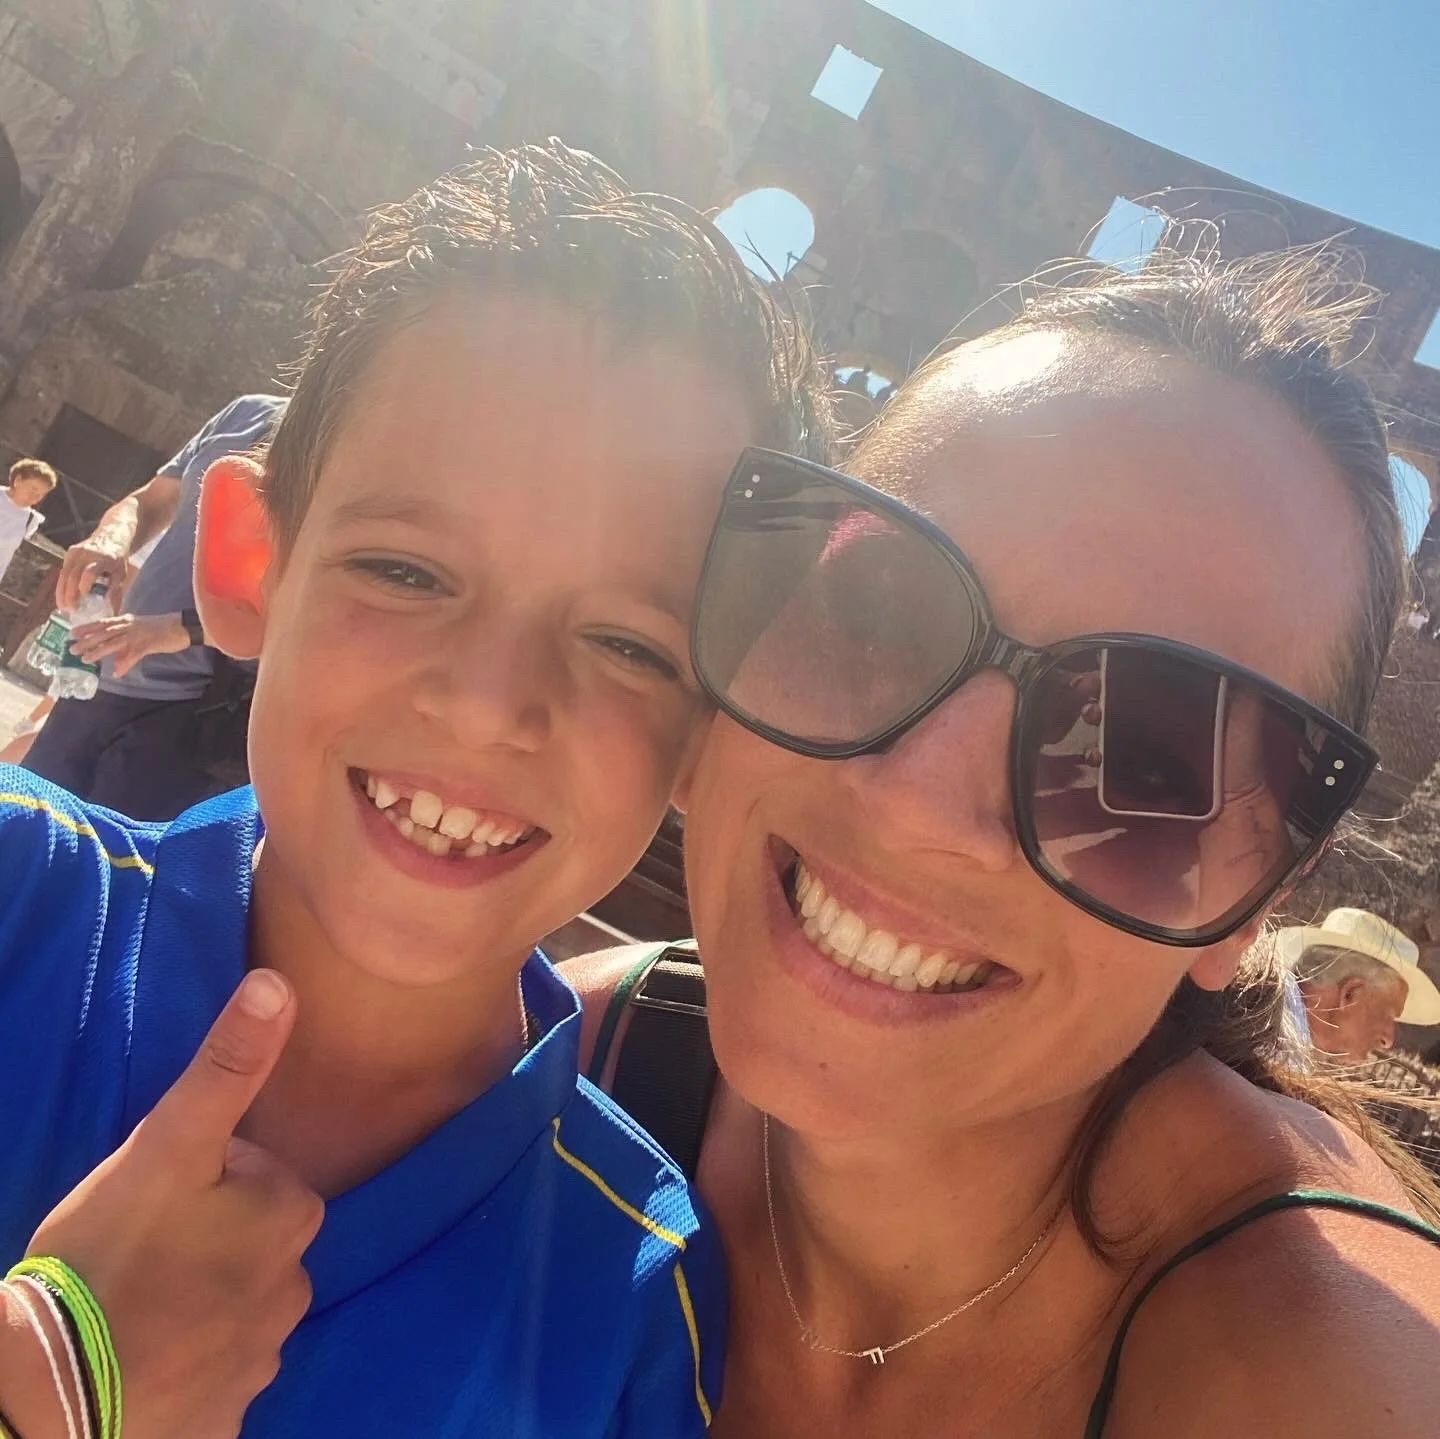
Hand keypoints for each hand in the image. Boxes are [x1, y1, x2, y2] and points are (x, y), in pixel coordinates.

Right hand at [25, 971, 323, 1438]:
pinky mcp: (229, 1418)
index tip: (152, 1207)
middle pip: (247, 1241)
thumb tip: (279, 983)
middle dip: (203, 1242)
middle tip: (135, 1256)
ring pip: (231, 1305)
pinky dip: (187, 1368)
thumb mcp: (166, 1147)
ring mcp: (263, 1359)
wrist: (51, 1400)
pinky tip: (144, 1362)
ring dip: (193, 1304)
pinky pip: (214, 1374)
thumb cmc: (109, 1258)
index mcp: (291, 1215)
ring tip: (131, 1309)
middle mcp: (296, 1287)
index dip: (198, 1184)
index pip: (254, 1177)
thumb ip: (226, 1068)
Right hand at [55, 541, 130, 611]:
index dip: (85, 585)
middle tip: (70, 609)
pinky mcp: (70, 553)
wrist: (112, 536)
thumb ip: (116, 591)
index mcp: (103, 559)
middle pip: (73, 575)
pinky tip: (62, 596)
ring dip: (62, 591)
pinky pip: (63, 571)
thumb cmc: (118, 559)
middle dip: (70, 594)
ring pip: (65, 574)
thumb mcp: (121, 574)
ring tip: (63, 606)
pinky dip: (62, 585)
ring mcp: (76, 552)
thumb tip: (113, 613)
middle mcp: (87, 554)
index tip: (82, 598)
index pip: (90, 572)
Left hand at [69, 612, 191, 675]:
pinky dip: (125, 663)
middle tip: (72, 648)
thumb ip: (128, 645)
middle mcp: (130, 625)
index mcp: (128, 621)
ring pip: (114, 642)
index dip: (87, 628)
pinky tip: (117, 672)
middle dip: (87, 640)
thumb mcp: (142, 633)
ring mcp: (139, 634)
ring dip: (99, 651)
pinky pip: (134, 655)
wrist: (184, 626)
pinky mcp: (149, 643)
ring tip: (86, 659)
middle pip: (104, 633)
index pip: (103, 623)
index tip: (72, 632)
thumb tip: (117, 661)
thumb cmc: (164, 629)